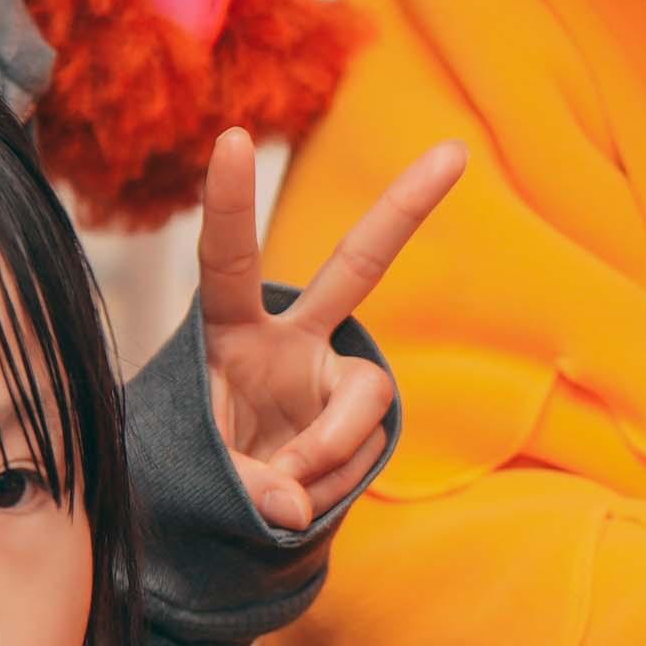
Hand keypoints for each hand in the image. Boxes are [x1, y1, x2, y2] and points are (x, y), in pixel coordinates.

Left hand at [192, 127, 463, 534]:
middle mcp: (292, 337)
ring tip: (281, 490)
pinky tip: (302, 498)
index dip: (231, 203)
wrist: (229, 507)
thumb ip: (237, 483)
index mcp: (229, 329)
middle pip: (357, 265)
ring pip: (366, 397)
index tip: (234, 138)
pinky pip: (366, 449)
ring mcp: (334, 377)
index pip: (228, 261)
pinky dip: (332, 482)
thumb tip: (295, 507)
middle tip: (455, 153)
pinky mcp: (363, 418)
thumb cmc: (195, 467)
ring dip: (327, 451)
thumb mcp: (190, 470)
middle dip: (405, 209)